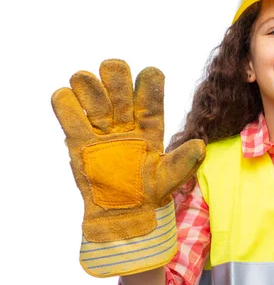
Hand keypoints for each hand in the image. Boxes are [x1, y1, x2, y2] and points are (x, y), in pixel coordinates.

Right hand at [51, 59, 204, 275]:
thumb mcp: (171, 177)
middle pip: (115, 72)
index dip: (148, 81)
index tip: (146, 92)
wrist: (122, 212)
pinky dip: (65, 101)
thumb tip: (200, 146)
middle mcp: (124, 114)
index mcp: (150, 119)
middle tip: (117, 107)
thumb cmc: (151, 192)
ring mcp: (99, 122)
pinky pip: (62, 101)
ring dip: (89, 90)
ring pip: (86, 80)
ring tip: (99, 118)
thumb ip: (184, 160)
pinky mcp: (76, 135)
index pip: (150, 83)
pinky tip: (78, 122)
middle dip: (114, 79)